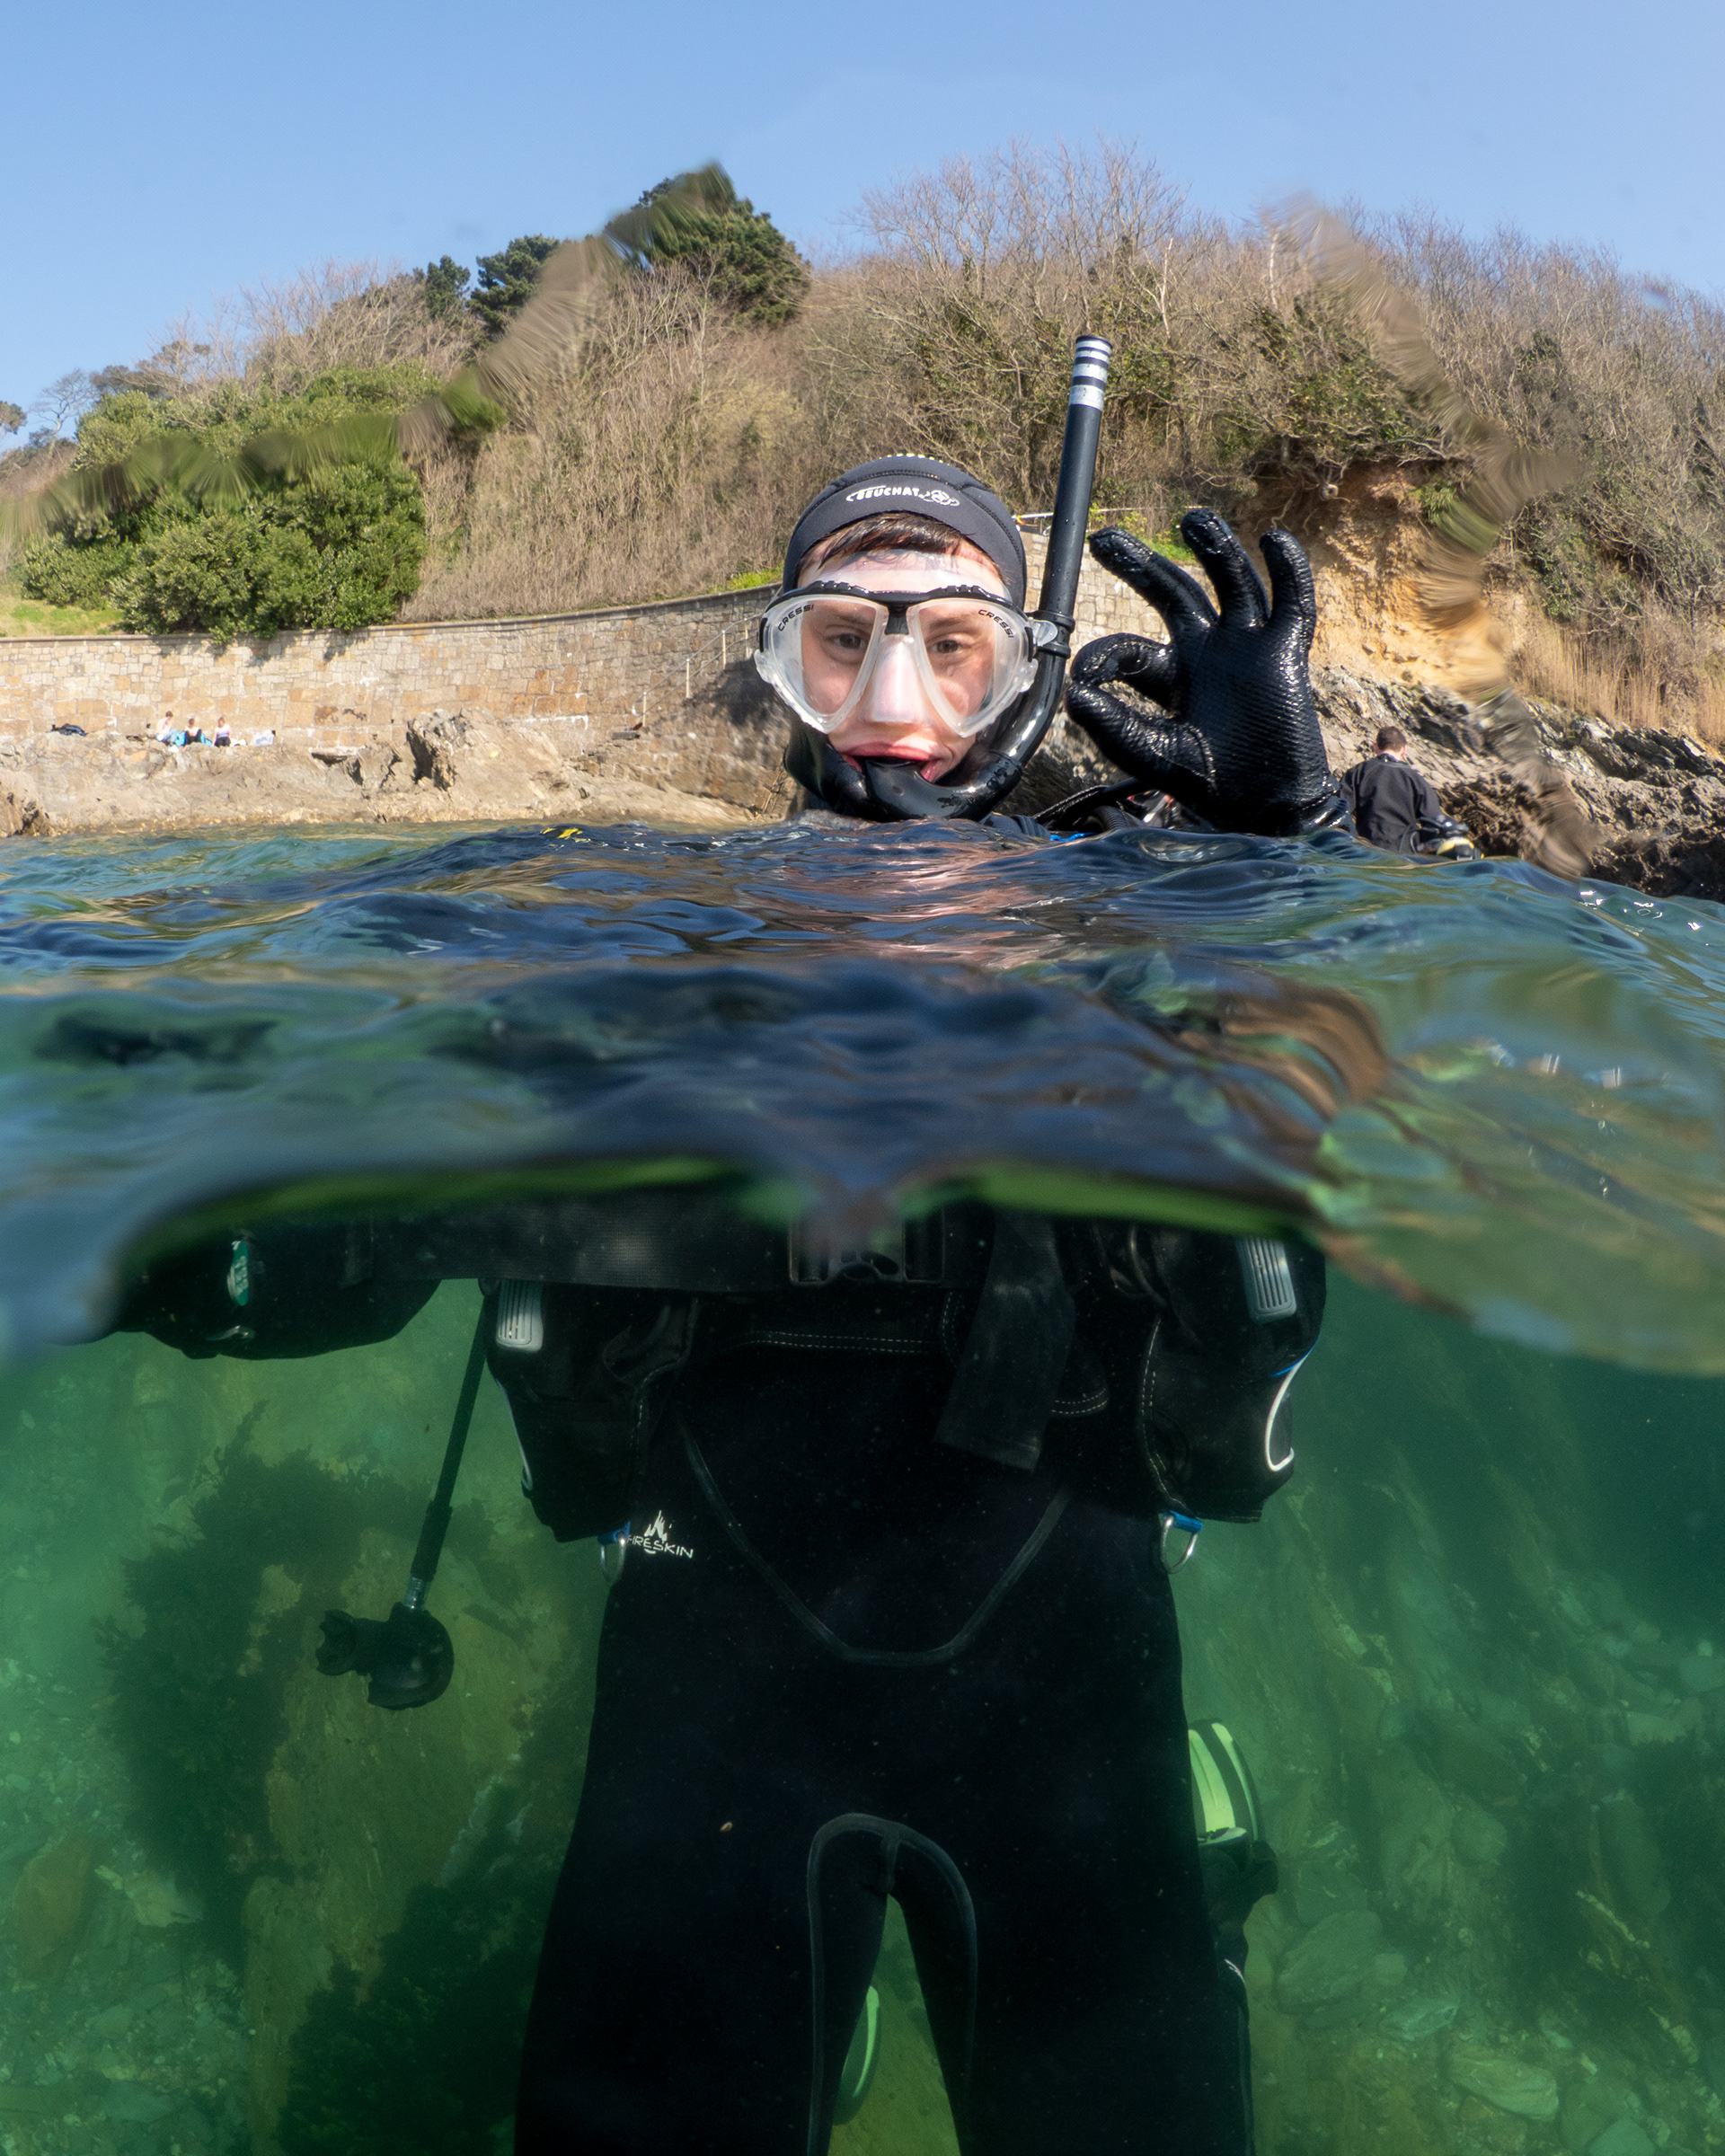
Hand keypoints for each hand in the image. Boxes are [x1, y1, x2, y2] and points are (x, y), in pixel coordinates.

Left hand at [1064, 509, 1348, 836]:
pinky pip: (1293, 601)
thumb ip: (1116, 728)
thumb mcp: (1155, 755)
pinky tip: (1273, 539)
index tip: (1085, 680)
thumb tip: (1074, 696)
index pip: (1129, 647)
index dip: (1104, 656)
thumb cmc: (1212, 785)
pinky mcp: (1285, 652)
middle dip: (1140, 564)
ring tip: (1192, 519)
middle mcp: (1206, 652)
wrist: (1267, 808)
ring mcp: (1246, 647)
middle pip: (1174, 592)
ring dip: (1215, 547)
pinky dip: (1289, 569)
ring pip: (1231, 582)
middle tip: (1102, 539)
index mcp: (1169, 675)